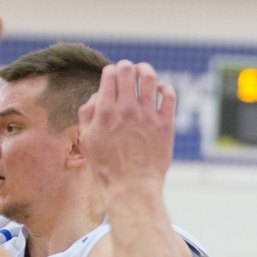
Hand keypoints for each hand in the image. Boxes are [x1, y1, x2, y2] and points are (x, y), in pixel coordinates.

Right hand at [77, 61, 175, 189]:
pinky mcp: (165, 124)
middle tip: (128, 72)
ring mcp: (147, 115)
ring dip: (145, 71)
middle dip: (126, 67)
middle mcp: (126, 109)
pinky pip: (169, 95)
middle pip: (128, 70)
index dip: (111, 72)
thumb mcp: (87, 142)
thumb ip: (88, 114)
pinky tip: (160, 91)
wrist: (132, 188)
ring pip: (149, 77)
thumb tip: (97, 96)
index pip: (109, 75)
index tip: (112, 77)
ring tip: (143, 73)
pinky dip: (165, 88)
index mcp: (105, 112)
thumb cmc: (107, 169)